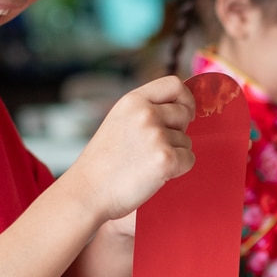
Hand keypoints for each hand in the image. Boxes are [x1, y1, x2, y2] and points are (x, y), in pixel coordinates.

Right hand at [66, 76, 195, 221]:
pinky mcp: (166, 159)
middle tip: (154, 148)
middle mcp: (146, 113)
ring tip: (145, 163)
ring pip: (186, 141)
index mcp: (133, 100)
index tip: (185, 113)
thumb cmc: (104, 162)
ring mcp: (156, 136)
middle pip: (185, 114)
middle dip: (178, 131)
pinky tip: (154, 174)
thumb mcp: (119, 121)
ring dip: (173, 153)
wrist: (87, 192)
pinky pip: (189, 159)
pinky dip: (177, 169)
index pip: (174, 84)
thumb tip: (183, 108)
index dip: (185, 99)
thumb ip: (146, 110)